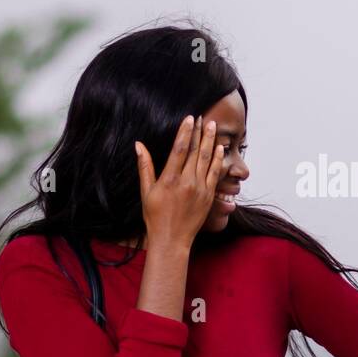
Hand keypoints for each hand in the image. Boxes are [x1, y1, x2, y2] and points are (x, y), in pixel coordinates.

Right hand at [134, 115, 224, 248]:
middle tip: (202, 117)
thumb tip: (138, 145)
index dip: (185, 132)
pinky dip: (217, 159)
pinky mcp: (208, 196)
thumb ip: (144, 166)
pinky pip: (214, 173)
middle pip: (195, 151)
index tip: (189, 118)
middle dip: (199, 132)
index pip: (179, 149)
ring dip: (210, 140)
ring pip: (207, 159)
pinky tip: (219, 147)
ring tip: (212, 125)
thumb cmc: (155, 216)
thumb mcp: (146, 191)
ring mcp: (200, 189)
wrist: (172, 239)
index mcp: (169, 179)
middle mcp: (186, 182)